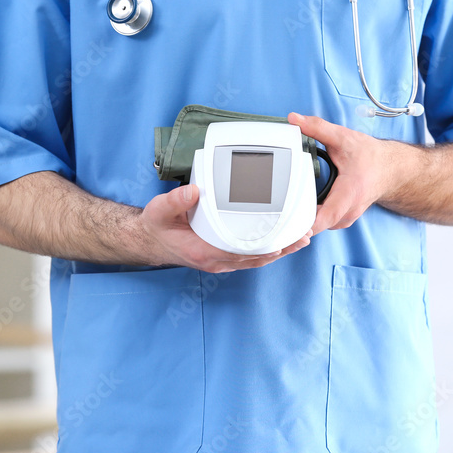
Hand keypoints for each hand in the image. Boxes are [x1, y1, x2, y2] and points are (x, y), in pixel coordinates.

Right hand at [136, 184, 311, 272]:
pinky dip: (267, 250)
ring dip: (279, 251)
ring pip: (255, 259)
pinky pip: (249, 256)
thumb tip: (193, 191)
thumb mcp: (159, 211)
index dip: (260, 249)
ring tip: (301, 240)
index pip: (237, 252)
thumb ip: (175, 201)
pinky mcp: (223, 256)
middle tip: (303, 237)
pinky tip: (281, 243)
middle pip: (254, 258)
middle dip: (280, 249)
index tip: (280, 242)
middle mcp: (215, 260)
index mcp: (202, 251)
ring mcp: (220, 261)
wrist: (149, 240)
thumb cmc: (157, 226)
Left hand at [288, 112, 394, 235]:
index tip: (289, 224)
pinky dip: (306, 221)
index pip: (326, 217)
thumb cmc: (371, 157)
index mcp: (349, 193)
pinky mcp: (340, 219)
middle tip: (273, 214)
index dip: (307, 224)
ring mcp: (343, 219)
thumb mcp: (344, 138)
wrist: (389, 169)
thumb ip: (318, 128)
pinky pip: (319, 225)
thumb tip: (295, 119)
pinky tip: (294, 211)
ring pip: (316, 228)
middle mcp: (347, 212)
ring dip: (298, 223)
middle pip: (315, 227)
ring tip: (280, 212)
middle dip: (293, 224)